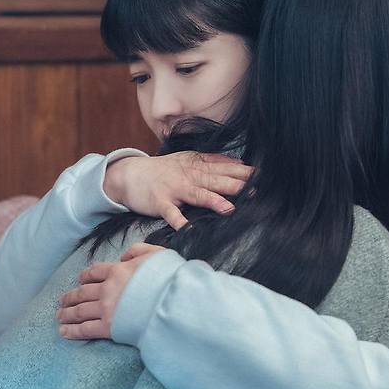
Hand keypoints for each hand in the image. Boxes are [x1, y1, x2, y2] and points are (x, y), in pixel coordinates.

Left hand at [56, 243, 166, 339]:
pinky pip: (85, 329)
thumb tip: (124, 256)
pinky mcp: (109, 328)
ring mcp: (106, 308)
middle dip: (70, 297)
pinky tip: (63, 332)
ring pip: (80, 310)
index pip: (95, 272)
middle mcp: (107, 289)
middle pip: (83, 292)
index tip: (80, 280)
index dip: (85, 276)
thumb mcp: (156, 254)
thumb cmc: (168, 278)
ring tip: (59, 316)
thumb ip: (138, 250)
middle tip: (61, 301)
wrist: (172, 301)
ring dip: (67, 313)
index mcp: (118, 271)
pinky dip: (72, 331)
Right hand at [103, 151, 252, 229]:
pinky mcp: (160, 203)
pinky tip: (189, 230)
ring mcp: (174, 189)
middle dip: (234, 185)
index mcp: (196, 165)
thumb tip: (236, 161)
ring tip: (229, 209)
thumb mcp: (187, 159)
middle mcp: (187, 175)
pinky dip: (179, 222)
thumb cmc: (163, 170)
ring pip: (196, 195)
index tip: (259, 176)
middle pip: (214, 180)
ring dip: (213, 201)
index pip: (222, 167)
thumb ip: (210, 160)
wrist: (130, 175)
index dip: (241, 172)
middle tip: (253, 190)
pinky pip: (171, 214)